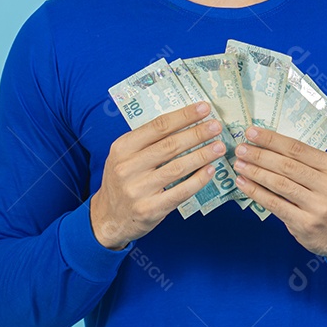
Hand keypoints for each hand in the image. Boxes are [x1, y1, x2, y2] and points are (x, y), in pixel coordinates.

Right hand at [90, 101, 224, 249]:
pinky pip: (180, 192)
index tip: (204, 108)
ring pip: (177, 167)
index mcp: (122, 147)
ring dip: (202, 155)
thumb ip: (147, 141)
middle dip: (197, 133)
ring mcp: (138, 190)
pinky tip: (210, 170)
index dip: (184, 116)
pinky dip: (198, 180)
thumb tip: (185, 122)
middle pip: (170, 145)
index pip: (158, 126)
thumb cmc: (121, 181)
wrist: (108, 218)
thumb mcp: (124, 156)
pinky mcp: (149, 209)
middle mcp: (127, 167)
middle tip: (216, 126)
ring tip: (219, 147)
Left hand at [232, 126, 326, 263]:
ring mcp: (318, 207)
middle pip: (286, 166)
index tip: (251, 132)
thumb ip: (305, 161)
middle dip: (259, 155)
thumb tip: (267, 145)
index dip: (272, 140)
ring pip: (279, 184)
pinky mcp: (305, 224)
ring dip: (255, 173)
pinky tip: (244, 184)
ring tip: (239, 165)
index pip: (297, 148)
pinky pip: (275, 205)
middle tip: (240, 148)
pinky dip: (256, 193)